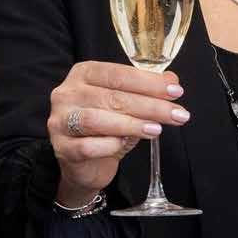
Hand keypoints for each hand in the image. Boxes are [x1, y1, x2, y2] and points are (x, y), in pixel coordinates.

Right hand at [49, 60, 189, 203]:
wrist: (86, 164)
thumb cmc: (107, 128)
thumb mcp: (129, 105)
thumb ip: (147, 91)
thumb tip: (172, 81)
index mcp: (83, 74)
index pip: (117, 74)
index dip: (149, 83)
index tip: (176, 92)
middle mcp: (67, 93)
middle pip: (112, 96)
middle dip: (150, 105)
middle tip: (177, 114)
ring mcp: (60, 120)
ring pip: (97, 120)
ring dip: (131, 124)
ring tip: (156, 129)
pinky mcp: (61, 147)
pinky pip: (87, 146)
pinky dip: (109, 145)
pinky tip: (124, 144)